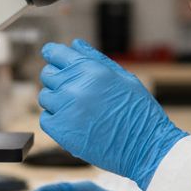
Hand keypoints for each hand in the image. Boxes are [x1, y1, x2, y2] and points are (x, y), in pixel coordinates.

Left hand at [38, 40, 186, 190]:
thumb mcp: (123, 77)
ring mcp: (66, 109)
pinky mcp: (61, 130)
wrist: (145, 146)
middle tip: (74, 91)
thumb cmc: (139, 111)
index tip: (52, 57)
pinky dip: (56, 120)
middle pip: (48, 74)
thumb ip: (95, 59)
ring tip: (78, 109)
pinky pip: (46, 119)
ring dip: (57, 101)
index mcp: (91, 70)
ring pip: (45, 97)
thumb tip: (75, 44)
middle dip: (57, 79)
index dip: (52, 54)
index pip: (56, 53)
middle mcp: (75, 87)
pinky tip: (74, 123)